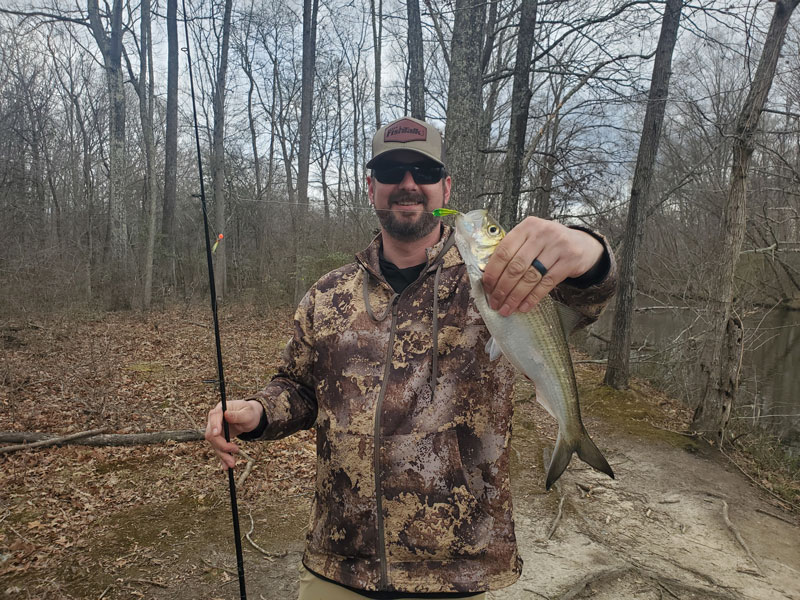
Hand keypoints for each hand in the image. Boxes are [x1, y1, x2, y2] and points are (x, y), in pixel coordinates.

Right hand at [205, 399, 263, 469]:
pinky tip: (226, 467)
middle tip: (235, 450)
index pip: (213, 417)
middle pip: (211, 434)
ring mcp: (216, 430)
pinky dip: (222, 458)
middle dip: (221, 445)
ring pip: (214, 444)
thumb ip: (237, 415)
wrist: (251, 418)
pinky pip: (218, 449)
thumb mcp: (247, 413)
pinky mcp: (219, 439)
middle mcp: (215, 420)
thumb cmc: (250, 412)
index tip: (217, 433)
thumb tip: (226, 415)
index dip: (214, 425)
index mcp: (220, 409)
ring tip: (232, 464)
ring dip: (222, 455)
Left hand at [482, 217, 603, 315]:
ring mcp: (557, 246)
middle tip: (495, 303)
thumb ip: (513, 251)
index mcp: (526, 226)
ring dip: (516, 296)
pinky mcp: (570, 260)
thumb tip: (490, 278)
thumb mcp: (531, 239)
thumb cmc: (548, 244)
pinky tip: (524, 307)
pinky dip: (533, 298)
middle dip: (502, 288)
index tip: (487, 288)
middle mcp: (542, 233)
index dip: (493, 272)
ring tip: (507, 309)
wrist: (582, 244)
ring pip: (530, 277)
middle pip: (516, 266)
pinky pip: (547, 284)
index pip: (503, 251)